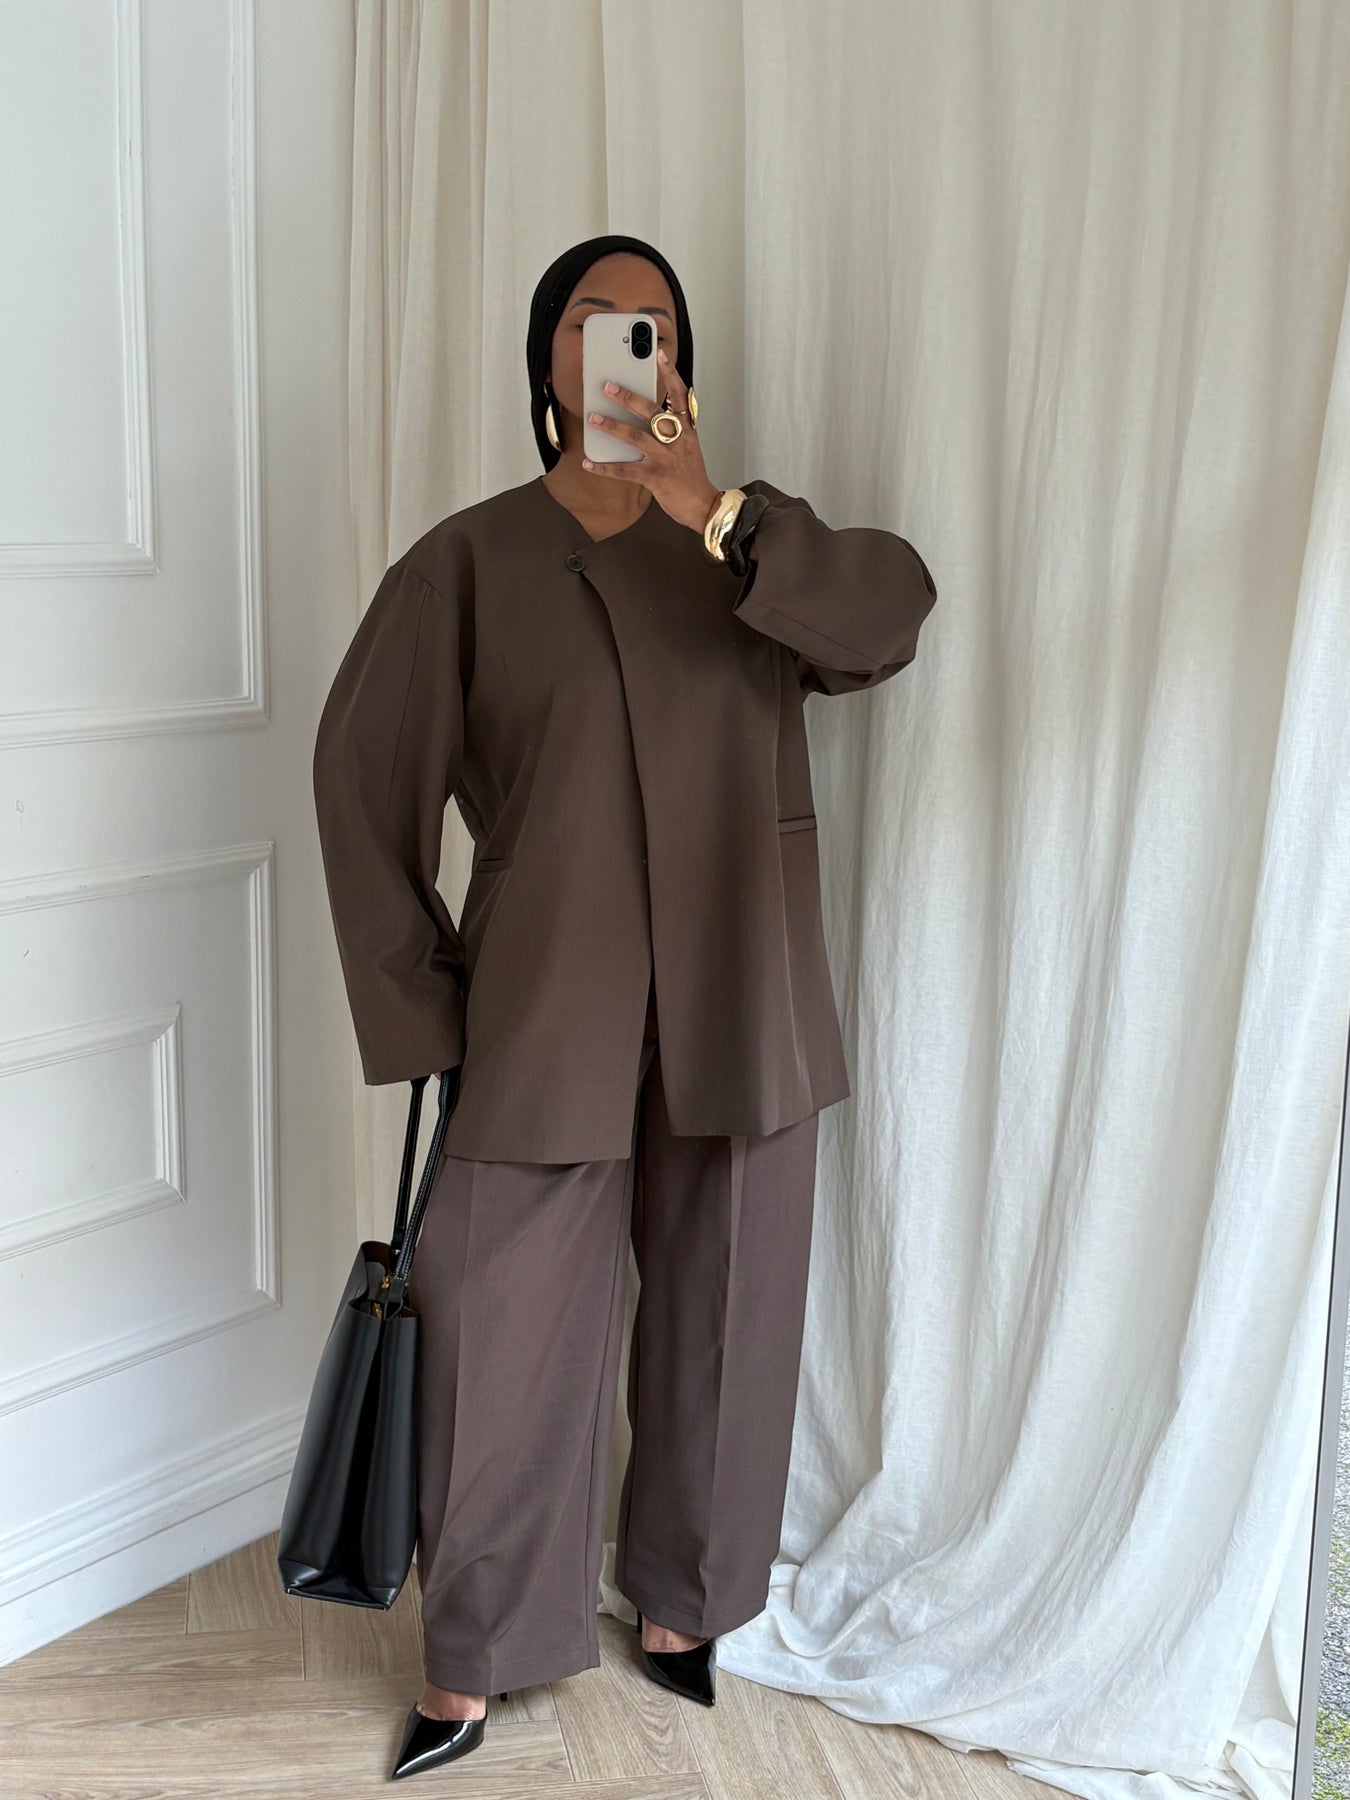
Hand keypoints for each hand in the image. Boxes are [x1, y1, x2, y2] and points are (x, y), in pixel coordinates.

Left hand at [582, 348, 721, 536]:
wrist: (703, 506)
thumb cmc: (691, 476)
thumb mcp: (688, 446)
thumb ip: (671, 429)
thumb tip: (641, 416)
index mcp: (686, 430)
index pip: (680, 396)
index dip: (671, 375)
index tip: (660, 355)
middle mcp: (677, 440)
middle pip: (652, 413)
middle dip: (629, 398)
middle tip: (608, 386)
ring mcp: (667, 459)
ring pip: (637, 437)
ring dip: (613, 426)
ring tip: (593, 418)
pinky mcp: (656, 478)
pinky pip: (626, 471)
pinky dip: (605, 467)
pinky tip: (589, 463)